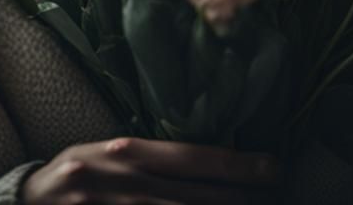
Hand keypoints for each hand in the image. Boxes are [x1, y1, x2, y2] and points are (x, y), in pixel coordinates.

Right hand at [21, 135, 282, 203]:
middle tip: (277, 195)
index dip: (239, 166)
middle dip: (240, 200)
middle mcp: (123, 181)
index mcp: (127, 153)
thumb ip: (152, 159)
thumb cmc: (75, 175)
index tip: (275, 167)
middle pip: (196, 198)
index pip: (195, 158)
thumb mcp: (110, 154)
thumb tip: (211, 163)